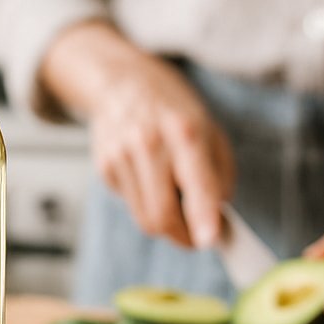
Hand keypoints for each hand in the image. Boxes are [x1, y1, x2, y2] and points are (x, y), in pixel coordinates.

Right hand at [40, 21, 234, 246]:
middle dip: (184, 237)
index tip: (210, 241)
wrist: (121, 82)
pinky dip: (145, 201)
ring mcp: (121, 156)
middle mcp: (149, 143)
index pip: (195, 183)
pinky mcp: (104, 167)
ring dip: (165, 221)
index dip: (203, 217)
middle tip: (198, 237)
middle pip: (162, 215)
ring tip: (174, 197)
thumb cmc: (174, 109)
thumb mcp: (210, 129)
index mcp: (184, 131)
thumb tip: (218, 218)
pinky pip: (130, 204)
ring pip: (144, 218)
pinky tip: (148, 176)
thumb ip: (219, 175)